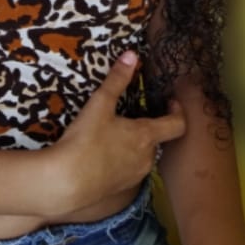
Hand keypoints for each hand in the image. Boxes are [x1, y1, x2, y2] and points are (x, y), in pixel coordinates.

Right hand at [52, 51, 185, 213]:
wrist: (66, 183)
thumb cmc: (85, 141)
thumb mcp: (100, 104)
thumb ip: (117, 79)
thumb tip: (132, 55)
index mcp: (146, 136)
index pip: (178, 125)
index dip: (178, 112)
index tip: (170, 101)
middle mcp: (146, 158)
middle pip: (158, 139)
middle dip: (149, 126)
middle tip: (134, 114)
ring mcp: (135, 176)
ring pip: (143, 155)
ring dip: (136, 144)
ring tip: (117, 133)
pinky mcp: (121, 190)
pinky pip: (130, 171)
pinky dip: (124, 160)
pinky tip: (105, 155)